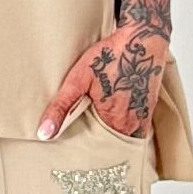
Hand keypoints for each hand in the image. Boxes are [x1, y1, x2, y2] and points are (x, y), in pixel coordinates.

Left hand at [36, 24, 169, 140]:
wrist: (141, 40)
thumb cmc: (110, 56)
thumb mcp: (78, 79)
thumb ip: (61, 107)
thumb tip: (44, 133)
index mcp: (113, 122)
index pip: (96, 150)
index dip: (85, 152)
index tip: (75, 153)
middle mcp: (131, 124)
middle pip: (110, 146)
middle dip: (97, 147)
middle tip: (83, 147)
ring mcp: (142, 118)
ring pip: (123, 138)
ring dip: (111, 138)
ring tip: (96, 136)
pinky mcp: (148, 110)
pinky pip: (135, 129)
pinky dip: (124, 129)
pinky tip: (113, 121)